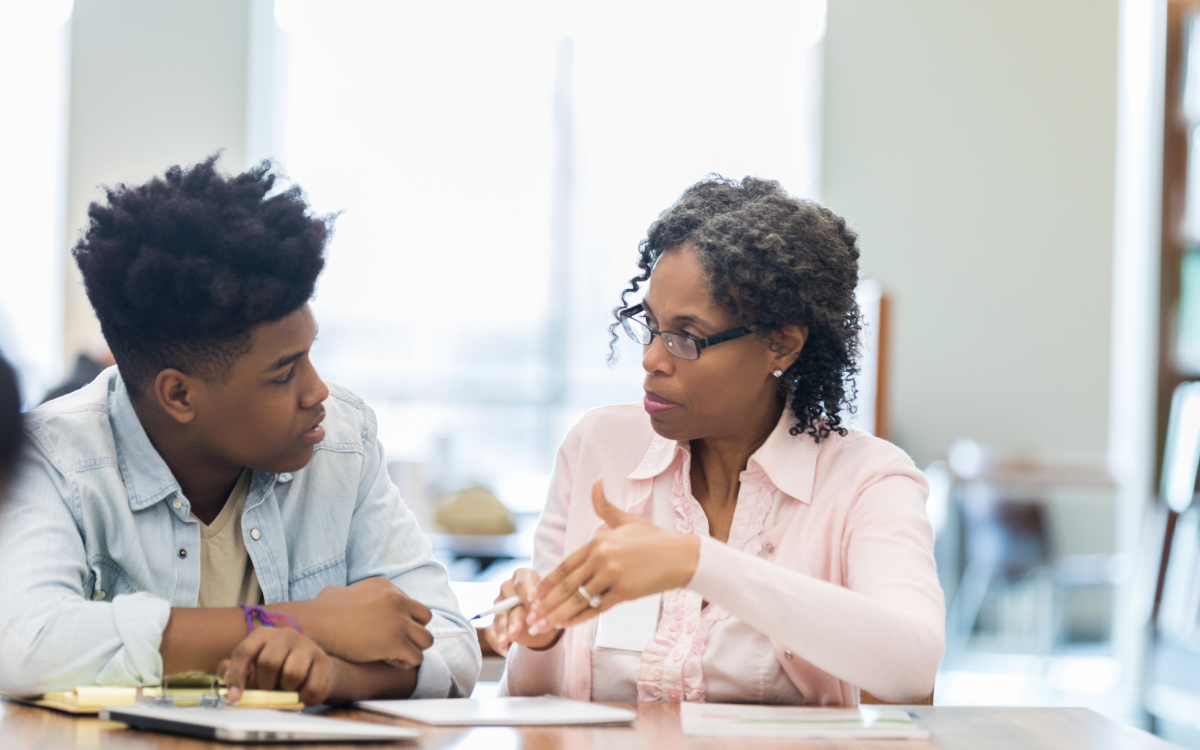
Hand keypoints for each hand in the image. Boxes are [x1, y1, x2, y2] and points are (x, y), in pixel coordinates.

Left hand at [218, 628, 339, 706]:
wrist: (310, 670)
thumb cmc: (274, 670)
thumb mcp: (251, 668)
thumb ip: (233, 671)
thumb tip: (224, 675)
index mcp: (263, 635)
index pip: (243, 652)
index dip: (236, 676)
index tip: (234, 698)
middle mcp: (286, 635)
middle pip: (268, 662)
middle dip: (265, 684)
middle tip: (268, 690)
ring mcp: (307, 646)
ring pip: (292, 674)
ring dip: (286, 690)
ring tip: (286, 689)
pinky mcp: (324, 661)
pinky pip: (312, 687)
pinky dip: (304, 698)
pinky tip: (302, 694)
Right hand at [308, 577, 433, 667]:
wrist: (316, 624)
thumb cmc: (320, 611)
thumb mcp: (339, 591)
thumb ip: (349, 593)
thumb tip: (338, 594)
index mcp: (385, 586)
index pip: (411, 605)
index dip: (402, 620)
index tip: (387, 631)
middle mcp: (397, 600)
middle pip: (425, 618)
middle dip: (413, 632)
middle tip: (395, 643)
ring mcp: (399, 621)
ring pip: (426, 640)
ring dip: (412, 649)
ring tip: (392, 655)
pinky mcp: (396, 641)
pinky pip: (416, 658)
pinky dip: (404, 663)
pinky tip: (386, 661)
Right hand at [483, 569, 558, 655]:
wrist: (544, 622)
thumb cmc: (550, 606)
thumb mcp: (553, 604)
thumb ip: (548, 605)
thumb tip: (541, 612)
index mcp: (524, 577)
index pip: (522, 583)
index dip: (527, 595)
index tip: (535, 608)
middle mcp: (509, 588)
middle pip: (508, 600)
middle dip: (513, 617)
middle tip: (516, 630)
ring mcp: (500, 605)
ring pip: (499, 616)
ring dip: (502, 630)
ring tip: (506, 641)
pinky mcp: (495, 621)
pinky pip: (491, 630)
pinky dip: (496, 641)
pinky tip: (503, 650)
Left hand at [526, 479, 699, 631]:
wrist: (682, 556)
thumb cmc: (655, 539)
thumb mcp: (626, 519)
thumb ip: (605, 506)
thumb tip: (595, 482)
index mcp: (598, 542)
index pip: (565, 565)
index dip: (548, 582)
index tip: (533, 594)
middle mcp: (602, 558)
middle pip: (568, 585)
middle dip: (546, 603)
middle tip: (530, 616)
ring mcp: (613, 576)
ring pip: (579, 599)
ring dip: (558, 614)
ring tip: (542, 626)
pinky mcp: (625, 592)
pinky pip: (597, 608)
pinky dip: (580, 618)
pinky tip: (567, 625)